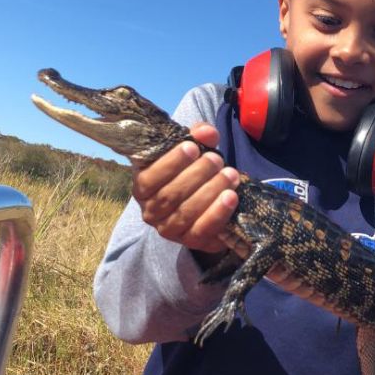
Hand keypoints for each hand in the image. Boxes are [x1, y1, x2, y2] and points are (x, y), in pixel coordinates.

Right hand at [132, 123, 239, 254]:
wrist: (206, 204)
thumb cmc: (192, 171)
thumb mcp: (192, 151)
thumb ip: (197, 137)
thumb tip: (207, 132)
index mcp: (143, 186)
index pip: (149, 177)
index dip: (170, 163)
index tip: (193, 147)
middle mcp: (150, 211)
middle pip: (170, 195)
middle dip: (197, 174)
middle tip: (217, 159)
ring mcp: (168, 229)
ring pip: (186, 212)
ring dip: (211, 191)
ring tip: (230, 174)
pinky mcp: (190, 241)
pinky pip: (202, 230)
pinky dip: (217, 213)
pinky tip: (231, 197)